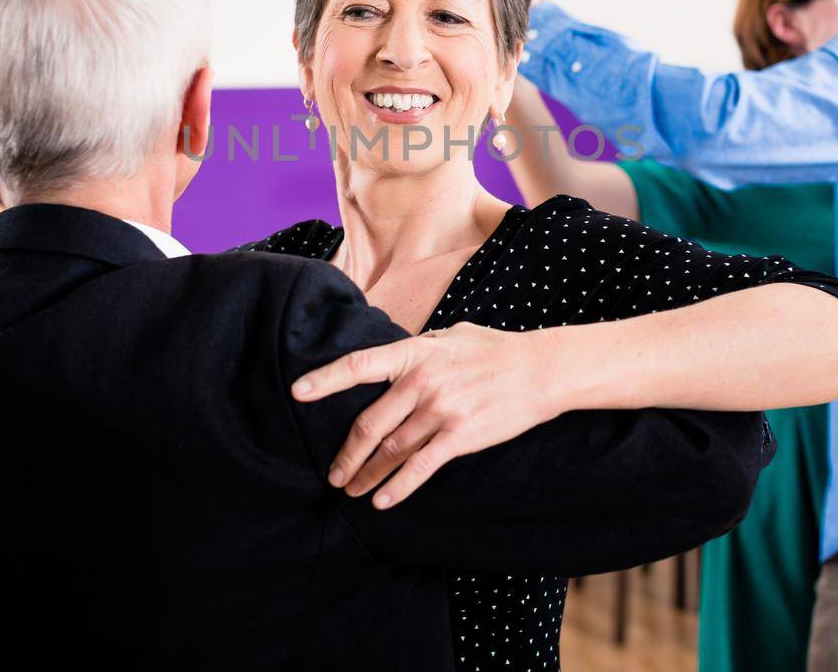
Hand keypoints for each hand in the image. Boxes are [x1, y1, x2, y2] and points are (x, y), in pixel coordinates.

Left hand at [291, 322, 564, 508]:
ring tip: (352, 491)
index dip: (325, 380)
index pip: (359, 365)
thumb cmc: (494, 350)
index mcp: (414, 353)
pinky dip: (397, 487)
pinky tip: (382, 500)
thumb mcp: (450, 337)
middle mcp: (421, 382)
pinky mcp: (459, 437)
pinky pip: (420, 468)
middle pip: (369, 425)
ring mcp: (440, 411)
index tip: (298, 393)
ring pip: (390, 452)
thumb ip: (418, 350)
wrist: (540, 370)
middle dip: (346, 455)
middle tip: (334, 474)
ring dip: (367, 476)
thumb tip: (395, 358)